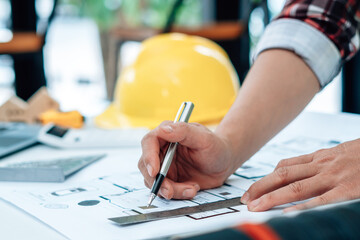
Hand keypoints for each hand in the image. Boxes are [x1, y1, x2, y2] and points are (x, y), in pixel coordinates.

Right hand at [138, 121, 234, 199]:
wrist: (224, 163)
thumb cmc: (216, 147)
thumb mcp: (204, 138)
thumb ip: (184, 131)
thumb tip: (164, 129)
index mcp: (168, 133)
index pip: (149, 142)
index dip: (148, 157)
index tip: (155, 171)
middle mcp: (162, 149)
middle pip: (146, 165)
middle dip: (157, 180)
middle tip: (170, 191)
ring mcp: (164, 165)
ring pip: (154, 180)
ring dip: (170, 189)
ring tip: (191, 189)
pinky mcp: (168, 179)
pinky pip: (164, 190)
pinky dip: (177, 194)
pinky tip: (192, 188)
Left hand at [241, 138, 359, 211]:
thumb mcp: (339, 152)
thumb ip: (318, 161)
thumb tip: (295, 169)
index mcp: (320, 157)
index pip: (285, 167)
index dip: (265, 179)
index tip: (252, 190)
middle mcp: (322, 165)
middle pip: (283, 176)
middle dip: (261, 188)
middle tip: (245, 200)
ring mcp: (334, 177)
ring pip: (295, 187)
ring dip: (272, 198)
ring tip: (255, 208)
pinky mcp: (349, 190)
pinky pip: (321, 200)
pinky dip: (302, 208)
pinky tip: (288, 215)